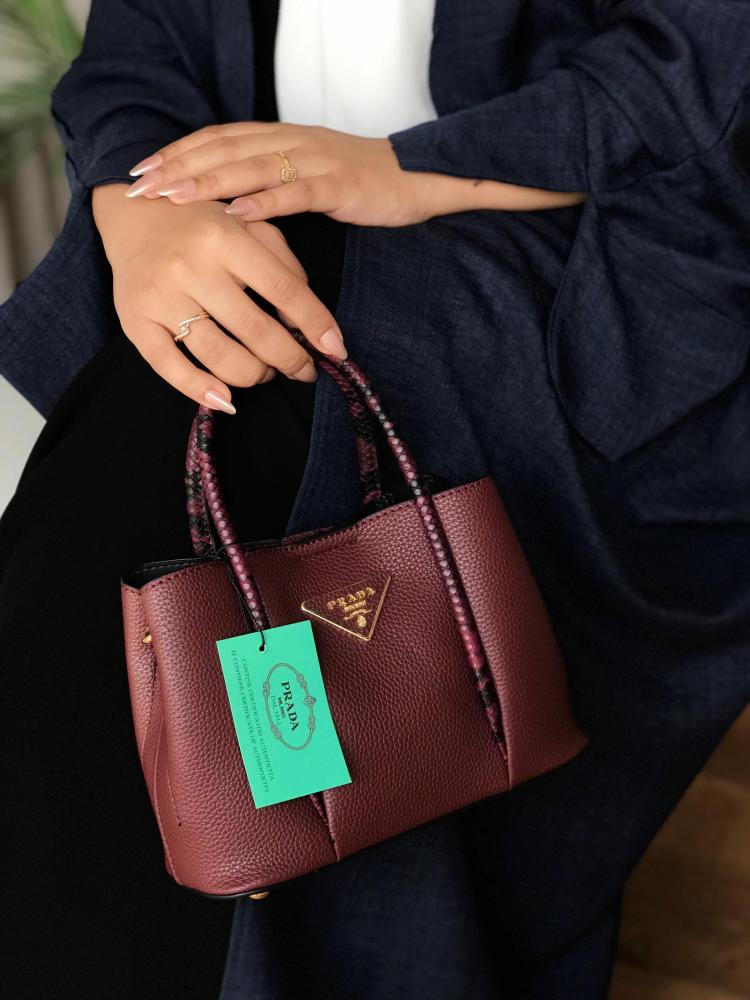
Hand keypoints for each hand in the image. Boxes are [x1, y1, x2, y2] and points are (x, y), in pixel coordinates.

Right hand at [92, 185, 346, 411]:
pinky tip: (226, 400)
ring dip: (253, 375)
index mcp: (225, 238)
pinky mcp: (134, 320)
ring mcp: (162, 296)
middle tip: (303, 369)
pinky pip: (169, 367)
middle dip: (289, 359)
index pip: (284, 290)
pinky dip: (200, 390)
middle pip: (255, 330)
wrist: (132, 211)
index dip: (316, 325)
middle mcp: (192, 266)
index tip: (336, 350)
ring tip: (265, 373)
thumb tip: (307, 320)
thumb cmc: (201, 222)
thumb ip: (283, 263)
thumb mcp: (248, 223)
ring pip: (219, 355)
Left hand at [125, 122, 584, 225]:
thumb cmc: (363, 183)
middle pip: (222, 148)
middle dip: (177, 166)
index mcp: (282, 138)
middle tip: (139, 186)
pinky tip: (232, 214)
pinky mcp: (338, 186)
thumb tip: (229, 201)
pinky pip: (294, 193)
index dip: (178, 152)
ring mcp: (314, 161)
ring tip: (171, 198)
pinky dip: (261, 203)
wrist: (419, 177)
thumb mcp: (310, 175)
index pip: (219, 138)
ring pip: (249, 166)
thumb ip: (271, 180)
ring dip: (206, 181)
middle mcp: (291, 142)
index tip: (142, 169)